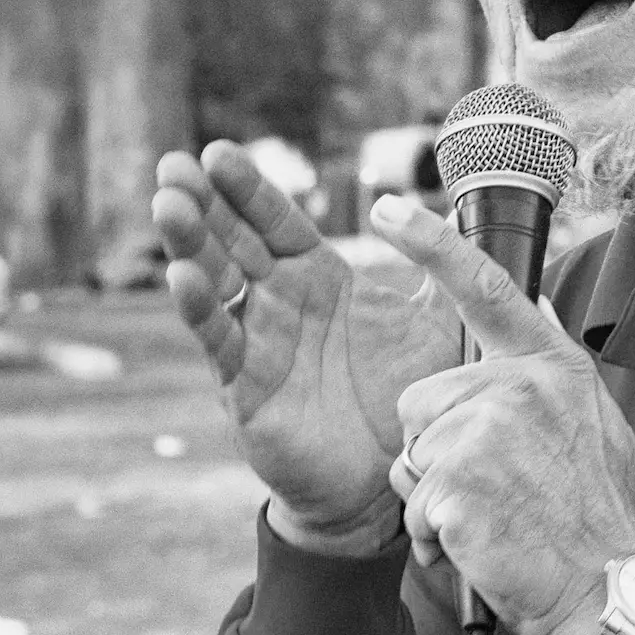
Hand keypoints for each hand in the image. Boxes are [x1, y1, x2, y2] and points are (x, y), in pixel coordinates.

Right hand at [154, 143, 462, 556]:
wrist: (388, 482)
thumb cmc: (405, 398)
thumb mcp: (438, 324)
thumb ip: (447, 266)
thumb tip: (465, 207)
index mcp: (317, 277)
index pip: (276, 219)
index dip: (248, 187)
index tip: (219, 152)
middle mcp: (278, 302)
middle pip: (232, 239)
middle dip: (202, 201)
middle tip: (172, 164)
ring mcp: (256, 342)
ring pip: (214, 282)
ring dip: (189, 243)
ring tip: (168, 206)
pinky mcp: (245, 386)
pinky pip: (218, 341)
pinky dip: (199, 308)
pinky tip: (182, 277)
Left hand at [371, 195, 634, 634]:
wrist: (610, 588)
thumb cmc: (593, 515)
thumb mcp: (594, 422)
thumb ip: (553, 368)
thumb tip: (539, 308)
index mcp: (548, 366)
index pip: (484, 289)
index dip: (431, 245)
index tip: (385, 208)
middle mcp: (516, 387)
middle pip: (423, 402)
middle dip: (439, 452)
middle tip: (495, 490)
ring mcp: (485, 433)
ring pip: (411, 457)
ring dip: (436, 498)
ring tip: (492, 517)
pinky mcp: (457, 483)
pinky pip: (412, 506)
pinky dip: (436, 537)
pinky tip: (482, 544)